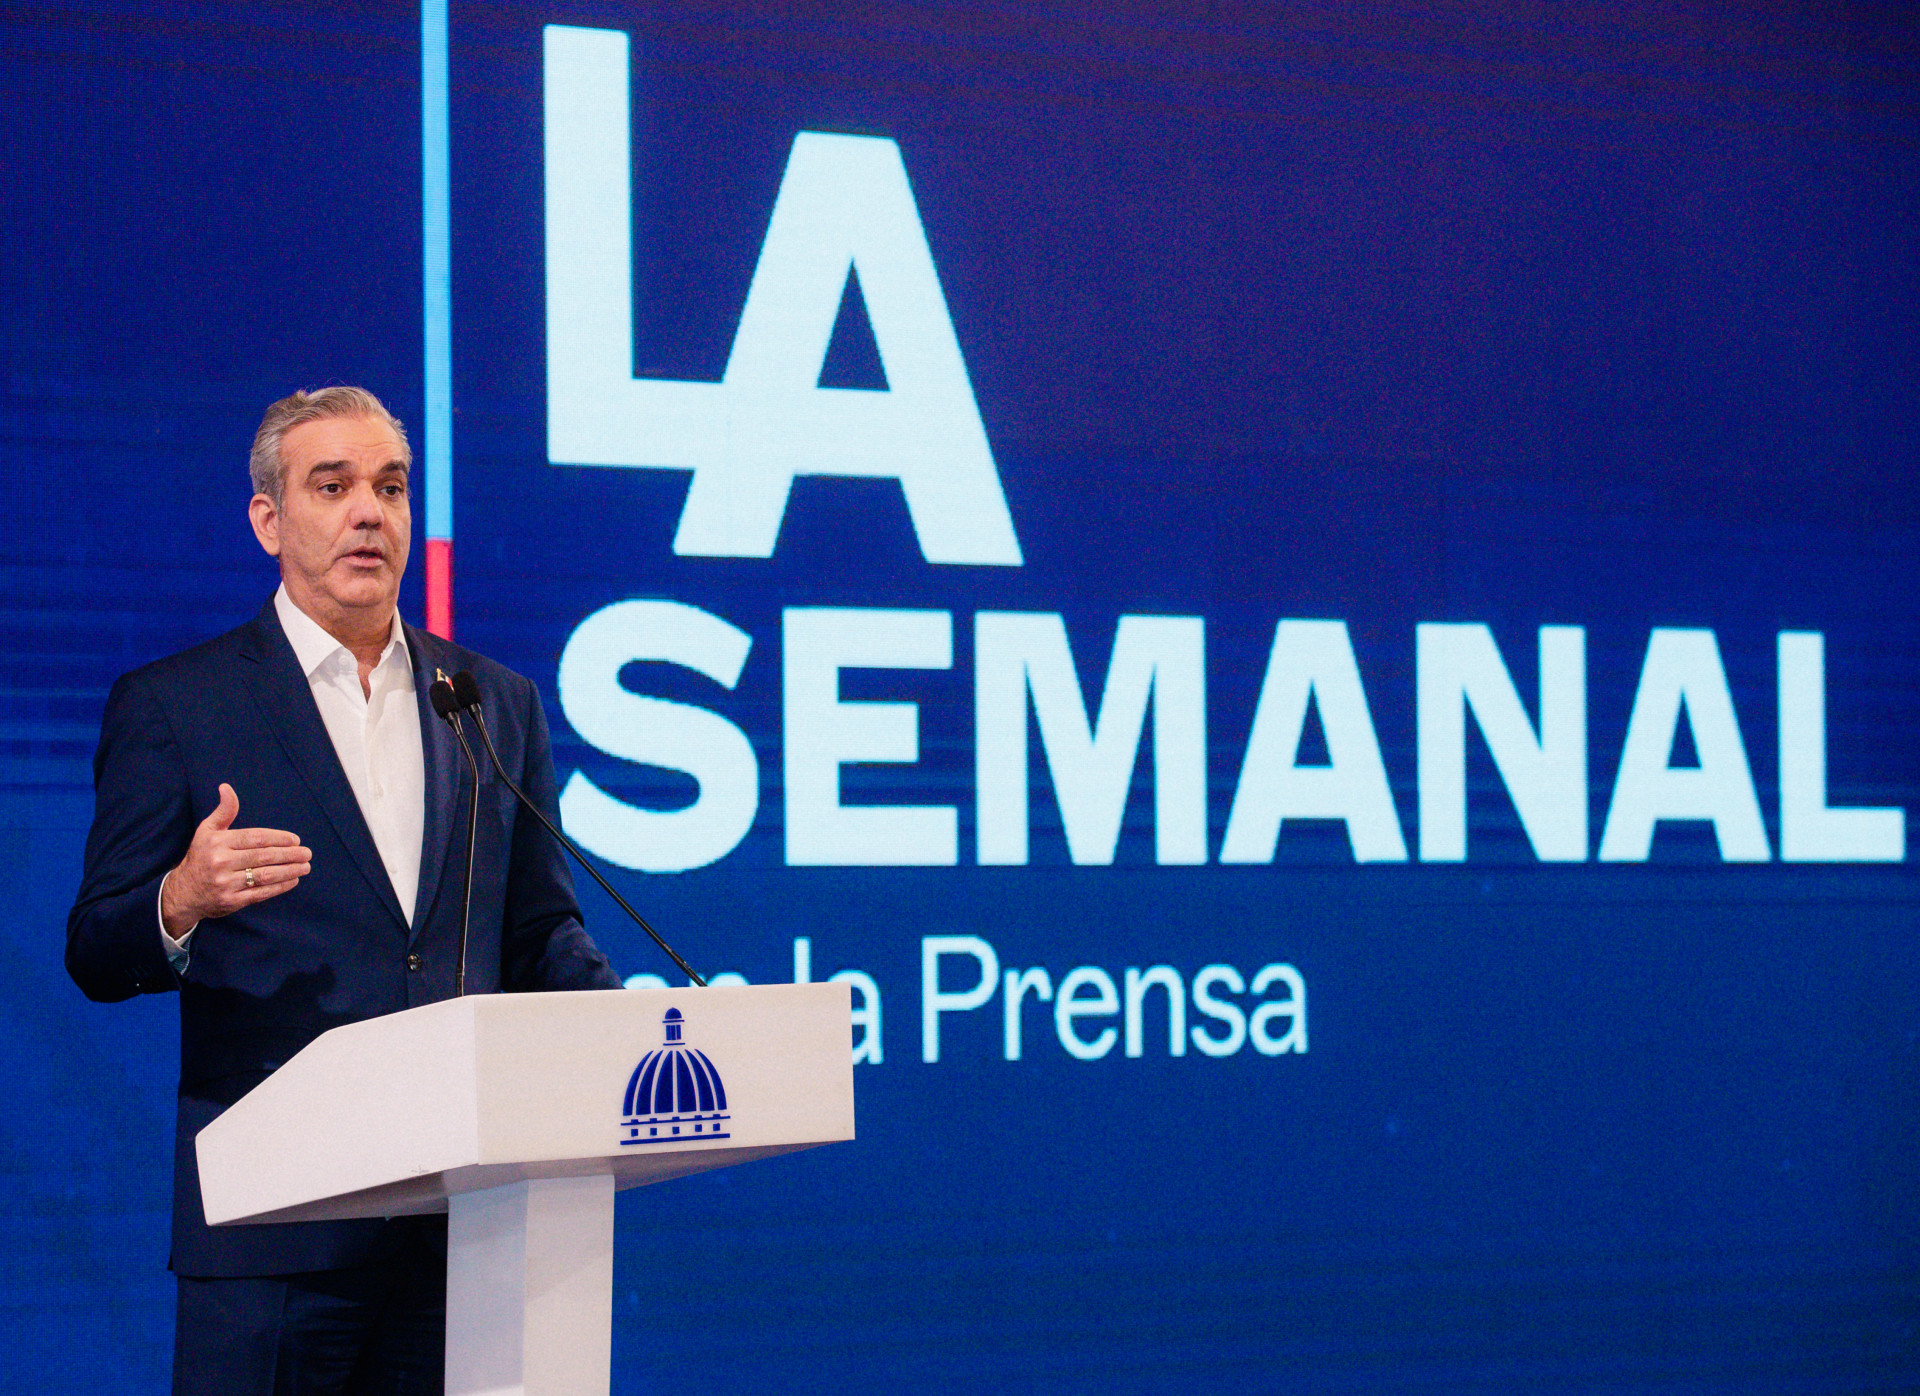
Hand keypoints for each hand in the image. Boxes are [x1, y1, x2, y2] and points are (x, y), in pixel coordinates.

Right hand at [160, 783, 311, 936]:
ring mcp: (225, 883)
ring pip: (265, 875)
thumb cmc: (201, 857)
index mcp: (217, 843)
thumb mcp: (207, 831)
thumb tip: (226, 787)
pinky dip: (280, 887)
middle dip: (289, 855)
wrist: (183, 892)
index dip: (278, 838)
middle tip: (307, 853)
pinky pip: (260, 893)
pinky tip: (293, 880)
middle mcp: (220, 862)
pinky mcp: (231, 901)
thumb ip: (223, 811)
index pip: (255, 838)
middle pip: (263, 857)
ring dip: (289, 871)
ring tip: (305, 866)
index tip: (295, 840)